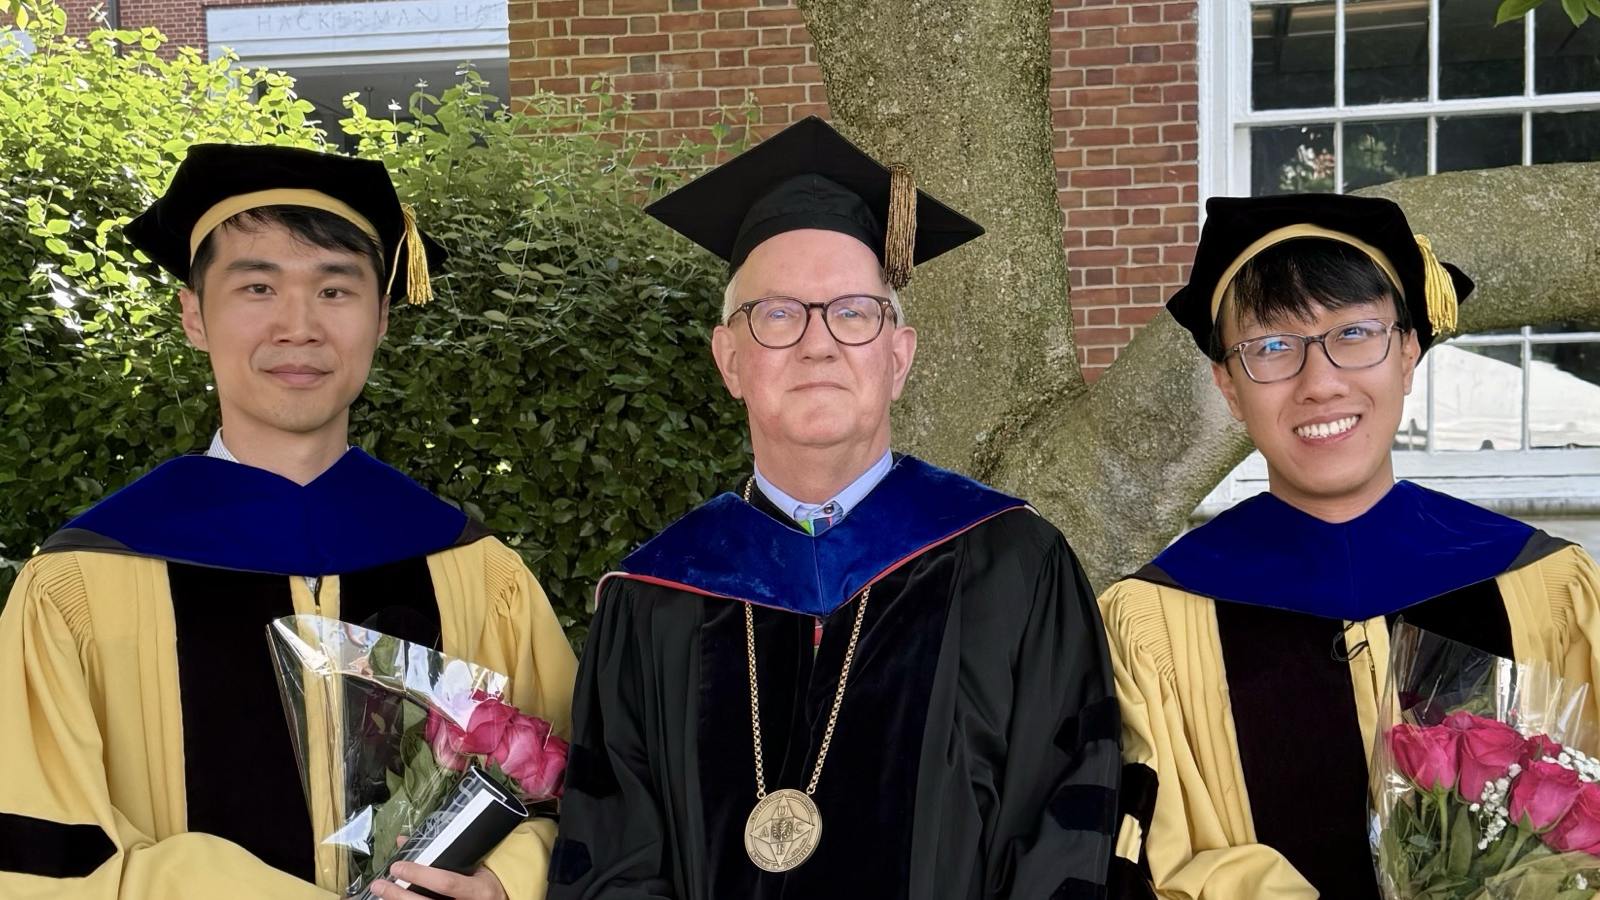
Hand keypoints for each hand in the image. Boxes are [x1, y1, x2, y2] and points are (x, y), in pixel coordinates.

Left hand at [368, 862, 506, 899]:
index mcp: (479, 890)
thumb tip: (406, 841)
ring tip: (380, 893)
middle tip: (380, 884)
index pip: (446, 882)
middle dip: (399, 895)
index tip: (397, 867)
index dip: (420, 875)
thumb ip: (447, 856)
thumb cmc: (488, 883)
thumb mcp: (477, 867)